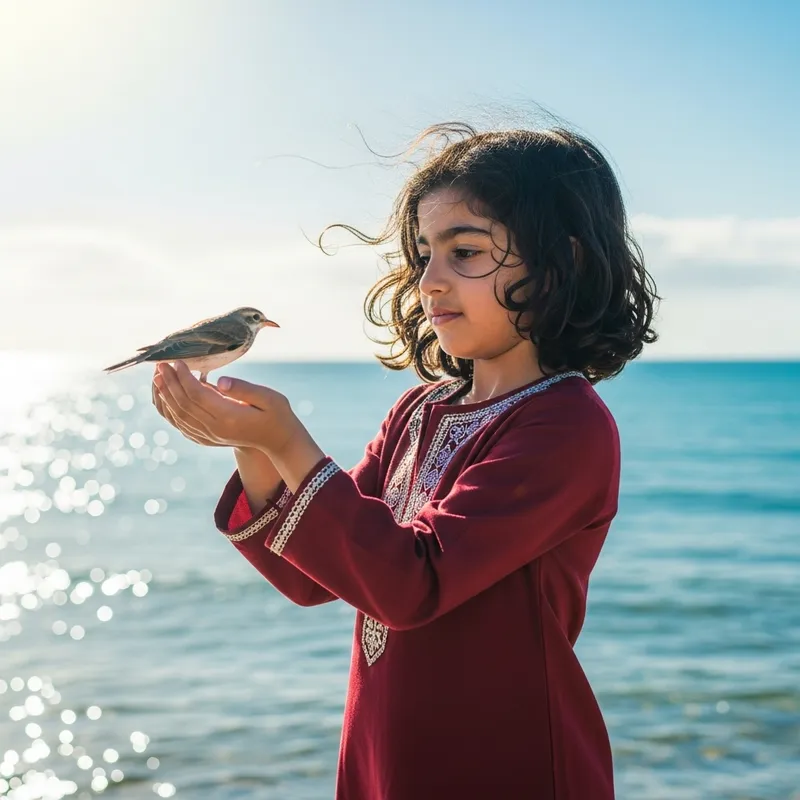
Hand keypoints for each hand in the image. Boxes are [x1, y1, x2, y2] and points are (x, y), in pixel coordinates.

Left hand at [152, 361, 298, 455]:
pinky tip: (165, 395)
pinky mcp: (206, 438)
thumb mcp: (269, 397)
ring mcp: (209, 436)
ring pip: (178, 415)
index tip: (177, 361)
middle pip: (184, 404)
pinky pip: (180, 424)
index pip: (198, 395)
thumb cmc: (276, 413)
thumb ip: (244, 388)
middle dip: (170, 383)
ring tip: (158, 376)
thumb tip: (221, 381)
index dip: (184, 377)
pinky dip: (168, 409)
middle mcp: (215, 429)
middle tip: (161, 364)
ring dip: (165, 395)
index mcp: (229, 417)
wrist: (278, 440)